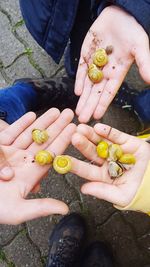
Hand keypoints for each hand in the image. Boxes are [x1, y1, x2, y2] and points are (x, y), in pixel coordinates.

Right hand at [0, 108, 74, 223]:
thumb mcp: (18, 210)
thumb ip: (41, 207)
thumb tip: (65, 209)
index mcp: (30, 174)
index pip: (51, 155)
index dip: (63, 141)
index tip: (74, 130)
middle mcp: (23, 162)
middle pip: (44, 141)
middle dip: (57, 127)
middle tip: (70, 114)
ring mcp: (10, 154)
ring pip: (30, 134)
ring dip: (43, 122)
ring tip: (56, 110)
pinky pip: (11, 133)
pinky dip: (21, 124)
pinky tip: (33, 115)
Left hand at [71, 123, 149, 206]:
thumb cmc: (140, 192)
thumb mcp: (121, 196)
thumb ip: (102, 192)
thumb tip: (83, 189)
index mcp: (103, 175)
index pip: (87, 170)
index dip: (76, 165)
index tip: (63, 160)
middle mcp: (107, 161)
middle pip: (92, 152)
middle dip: (82, 145)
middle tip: (73, 137)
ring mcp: (116, 150)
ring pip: (101, 141)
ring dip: (91, 135)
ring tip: (81, 129)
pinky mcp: (127, 141)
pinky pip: (116, 135)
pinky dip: (108, 131)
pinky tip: (98, 127)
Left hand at [75, 6, 149, 121]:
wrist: (120, 13)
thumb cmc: (132, 30)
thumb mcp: (140, 47)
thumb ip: (144, 64)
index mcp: (118, 72)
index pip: (109, 92)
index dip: (103, 104)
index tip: (97, 116)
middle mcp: (106, 71)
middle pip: (96, 92)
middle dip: (89, 106)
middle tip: (82, 120)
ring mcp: (95, 64)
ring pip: (88, 84)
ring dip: (83, 98)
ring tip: (77, 111)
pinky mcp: (86, 55)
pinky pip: (82, 70)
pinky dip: (79, 80)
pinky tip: (77, 92)